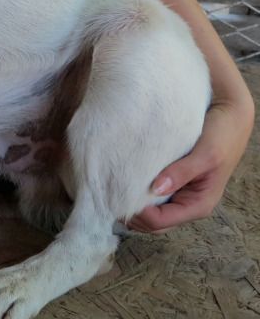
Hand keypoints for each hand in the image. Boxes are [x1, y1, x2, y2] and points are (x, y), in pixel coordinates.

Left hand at [128, 90, 254, 232]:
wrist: (230, 116)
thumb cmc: (222, 136)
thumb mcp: (205, 154)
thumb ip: (182, 172)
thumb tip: (155, 189)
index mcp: (198, 205)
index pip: (161, 222)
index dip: (138, 214)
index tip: (118, 195)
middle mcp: (188, 203)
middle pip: (154, 223)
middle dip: (132, 214)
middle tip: (108, 195)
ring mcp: (181, 193)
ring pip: (152, 211)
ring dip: (134, 204)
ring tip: (114, 189)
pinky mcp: (175, 180)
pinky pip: (154, 194)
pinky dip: (139, 191)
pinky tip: (125, 178)